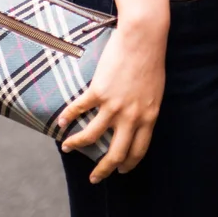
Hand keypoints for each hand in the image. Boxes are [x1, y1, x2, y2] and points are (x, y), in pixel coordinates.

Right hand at [57, 18, 165, 181]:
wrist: (143, 38)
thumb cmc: (152, 60)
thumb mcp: (156, 91)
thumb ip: (145, 109)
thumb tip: (136, 121)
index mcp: (149, 117)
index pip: (139, 150)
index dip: (129, 163)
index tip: (121, 171)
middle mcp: (131, 116)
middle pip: (116, 153)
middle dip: (104, 170)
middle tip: (95, 178)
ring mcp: (114, 105)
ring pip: (91, 136)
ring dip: (76, 144)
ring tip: (67, 147)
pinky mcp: (98, 91)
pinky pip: (78, 110)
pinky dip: (67, 118)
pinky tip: (61, 122)